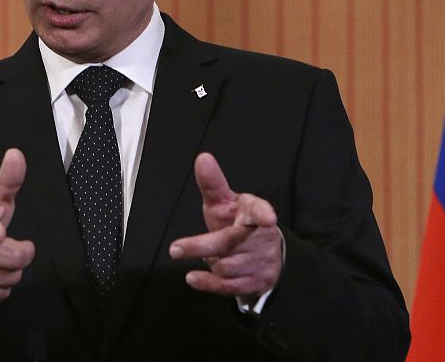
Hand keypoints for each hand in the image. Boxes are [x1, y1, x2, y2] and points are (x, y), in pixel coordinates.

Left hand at [169, 152, 281, 300]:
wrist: (262, 255)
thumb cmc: (238, 223)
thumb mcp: (226, 202)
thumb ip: (213, 183)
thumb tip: (203, 159)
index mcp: (254, 213)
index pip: (259, 210)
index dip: (264, 213)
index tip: (268, 217)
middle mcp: (259, 238)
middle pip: (230, 242)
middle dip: (202, 246)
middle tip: (176, 248)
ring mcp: (257, 262)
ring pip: (226, 266)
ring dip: (208, 262)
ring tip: (204, 254)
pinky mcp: (253, 282)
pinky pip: (228, 286)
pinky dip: (208, 283)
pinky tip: (193, 277)